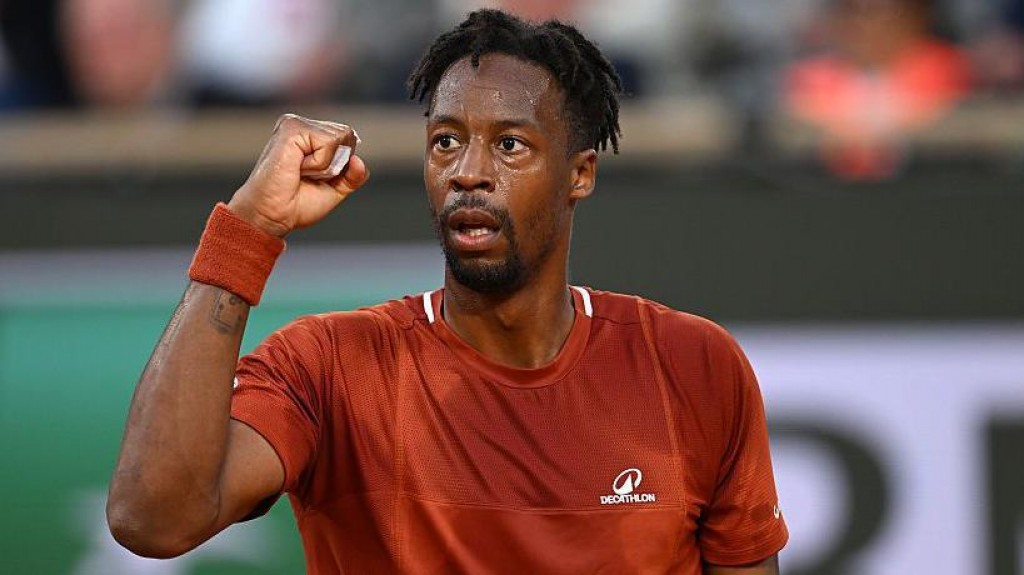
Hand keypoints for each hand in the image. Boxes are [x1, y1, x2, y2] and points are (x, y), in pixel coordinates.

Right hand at [227, 114, 369, 236]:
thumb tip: (359, 161)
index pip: (348, 139)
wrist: (272, 216)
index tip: (316, 178)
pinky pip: (328, 142)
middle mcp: (303, 125)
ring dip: (326, 164)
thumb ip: (352, 176)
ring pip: (340, 137)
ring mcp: (296, 124)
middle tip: (308, 176)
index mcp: (311, 135)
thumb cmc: (296, 204)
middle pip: (348, 135)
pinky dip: (319, 163)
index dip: (342, 164)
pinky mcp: (292, 128)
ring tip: (301, 172)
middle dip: (336, 163)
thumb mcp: (335, 190)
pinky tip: (298, 168)